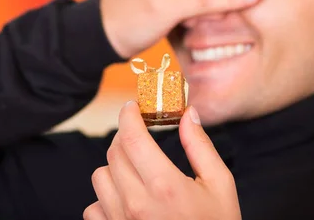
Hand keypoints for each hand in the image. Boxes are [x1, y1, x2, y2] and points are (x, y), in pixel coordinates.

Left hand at [83, 102, 241, 219]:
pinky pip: (93, 207)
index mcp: (165, 185)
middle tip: (140, 134)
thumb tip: (188, 114)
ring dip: (115, 166)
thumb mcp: (220, 185)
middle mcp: (137, 203)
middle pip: (114, 153)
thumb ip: (201, 146)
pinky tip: (127, 198)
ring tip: (137, 170)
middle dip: (126, 136)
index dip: (128, 115)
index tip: (132, 106)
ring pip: (100, 176)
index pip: (132, 137)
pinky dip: (105, 198)